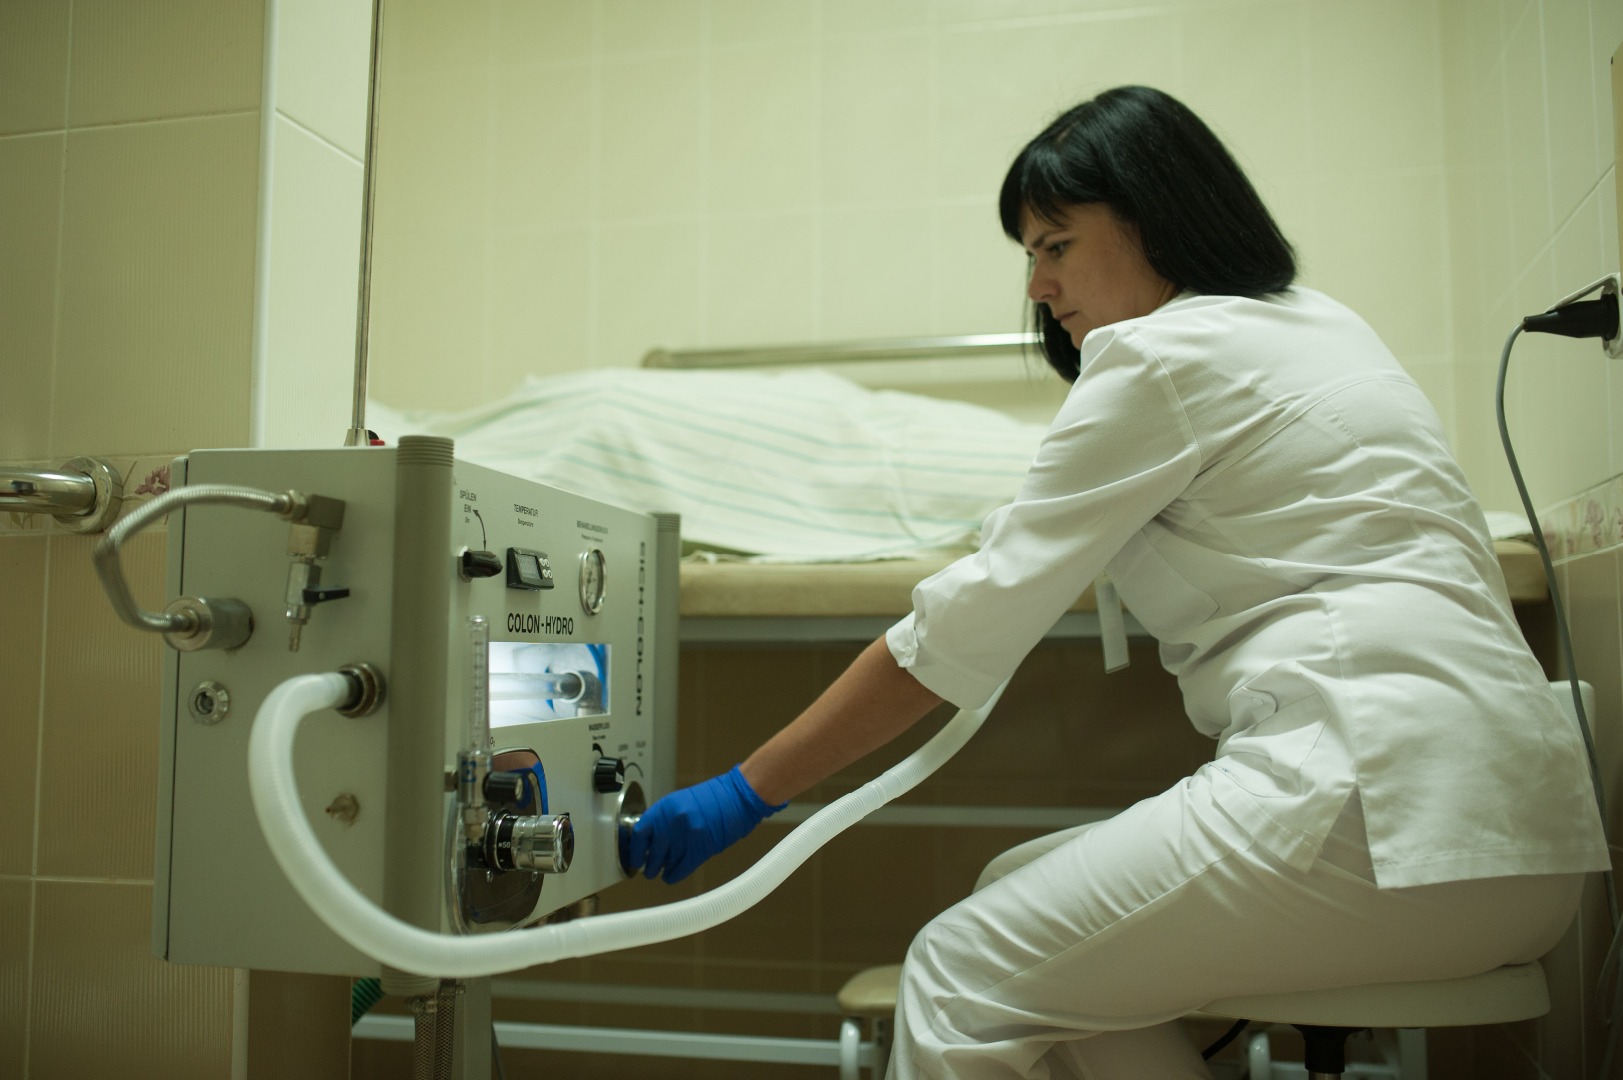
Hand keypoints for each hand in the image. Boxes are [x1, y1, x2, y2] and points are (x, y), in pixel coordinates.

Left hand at [622, 765, 784, 883]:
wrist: (737, 796)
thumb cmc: (712, 798)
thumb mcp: (679, 802)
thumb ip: (663, 819)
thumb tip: (648, 841)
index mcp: (665, 808)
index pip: (639, 834)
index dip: (634, 850)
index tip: (634, 859)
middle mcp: (673, 822)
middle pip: (652, 853)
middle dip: (649, 865)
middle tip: (648, 869)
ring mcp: (687, 837)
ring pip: (665, 864)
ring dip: (660, 871)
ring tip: (660, 872)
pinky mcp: (701, 849)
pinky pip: (679, 870)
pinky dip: (673, 876)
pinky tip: (671, 876)